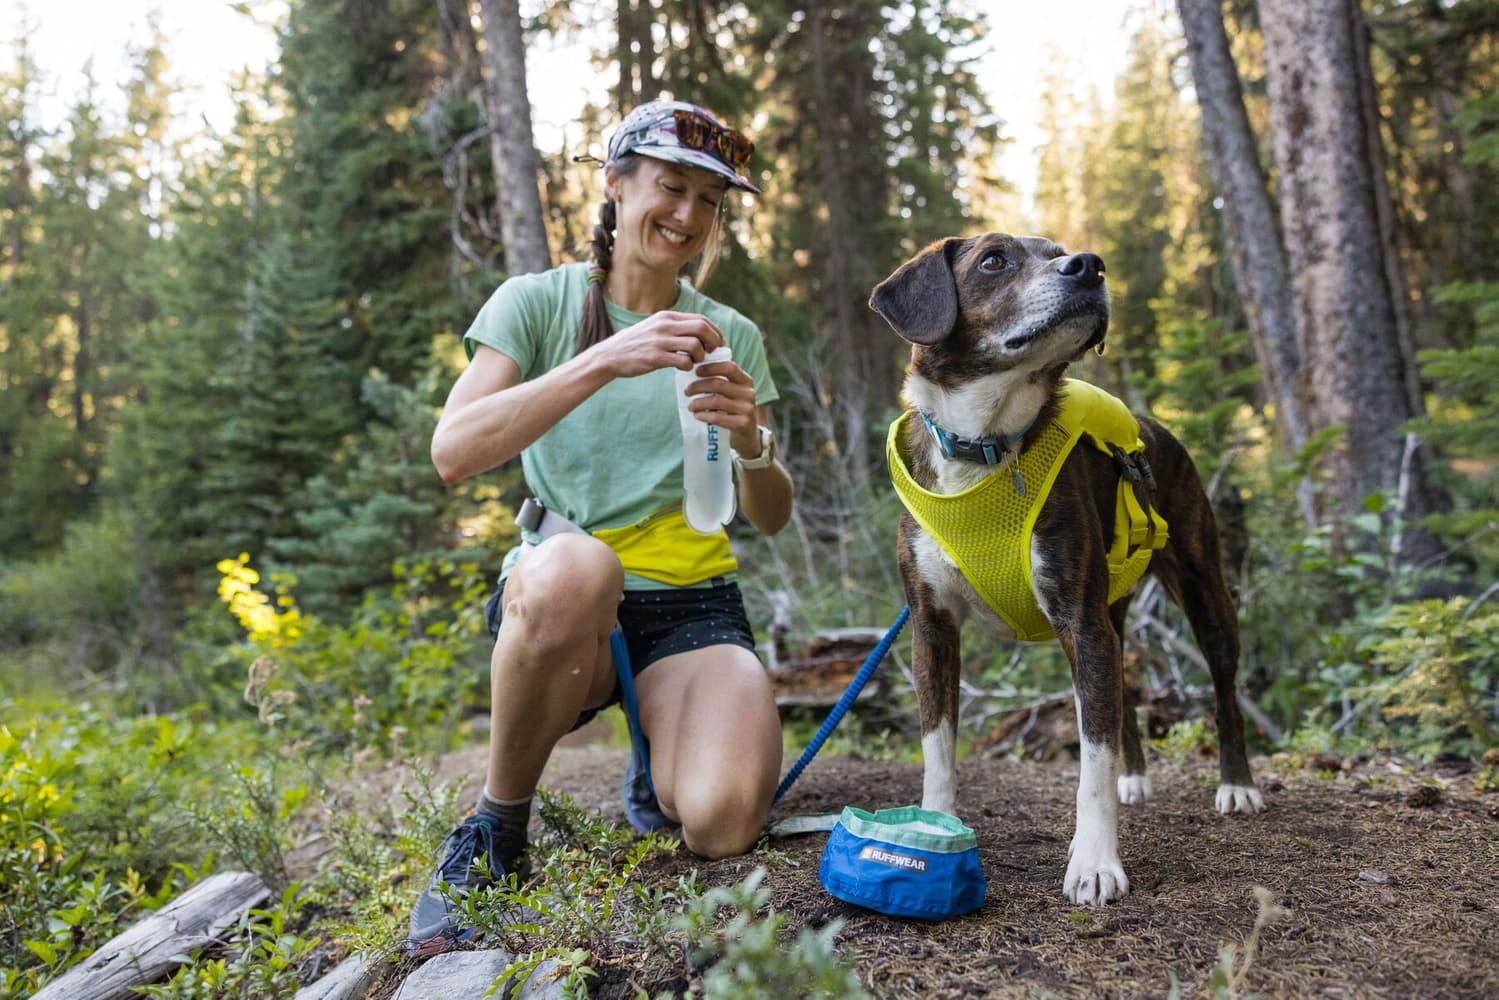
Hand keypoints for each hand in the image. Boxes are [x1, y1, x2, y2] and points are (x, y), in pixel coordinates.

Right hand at [588, 310, 725, 378]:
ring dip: (700, 356)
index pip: (701, 319)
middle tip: (712, 353)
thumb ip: (674, 327)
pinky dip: (688, 366)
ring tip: (694, 362)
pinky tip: (683, 368)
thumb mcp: (654, 327)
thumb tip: (698, 332)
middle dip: (713, 342)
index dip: (715, 332)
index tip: (717, 343)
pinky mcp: (655, 357)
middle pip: (702, 328)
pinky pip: (683, 361)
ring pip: (695, 344)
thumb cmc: (635, 344)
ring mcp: (660, 341)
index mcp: (667, 317)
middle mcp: (665, 325)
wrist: (610, 355)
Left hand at [682, 358, 761, 456]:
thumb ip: (720, 383)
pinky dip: (704, 415)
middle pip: (718, 384)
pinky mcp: (742, 424)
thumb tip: (694, 375)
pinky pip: (718, 417)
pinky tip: (697, 415)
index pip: (729, 367)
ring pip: (716, 401)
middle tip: (687, 391)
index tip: (696, 372)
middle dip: (698, 386)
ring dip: (698, 403)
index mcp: (746, 381)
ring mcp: (747, 409)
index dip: (711, 368)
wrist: (747, 436)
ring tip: (690, 406)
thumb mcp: (732, 394)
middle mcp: (748, 393)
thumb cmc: (734, 411)